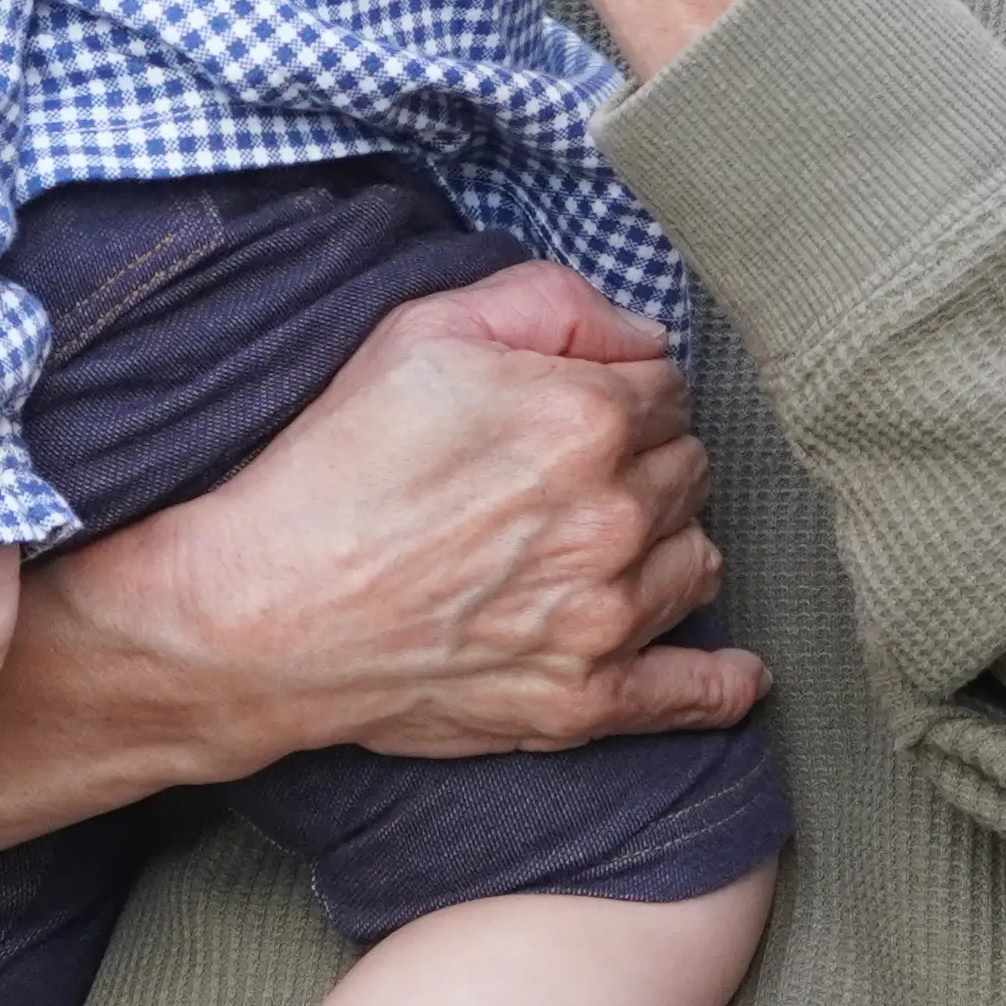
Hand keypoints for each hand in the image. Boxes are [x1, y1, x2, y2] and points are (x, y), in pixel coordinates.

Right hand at [96, 257, 765, 763]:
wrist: (263, 611)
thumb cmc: (334, 463)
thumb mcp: (423, 331)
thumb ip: (549, 303)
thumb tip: (638, 333)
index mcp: (590, 419)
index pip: (667, 386)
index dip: (621, 388)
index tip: (575, 404)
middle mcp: (615, 519)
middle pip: (688, 471)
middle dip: (645, 461)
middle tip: (571, 472)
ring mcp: (605, 619)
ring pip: (695, 562)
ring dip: (667, 544)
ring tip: (606, 543)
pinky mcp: (582, 701)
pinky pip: (692, 694)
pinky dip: (722, 682)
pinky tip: (742, 674)